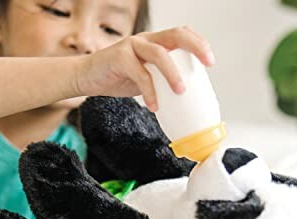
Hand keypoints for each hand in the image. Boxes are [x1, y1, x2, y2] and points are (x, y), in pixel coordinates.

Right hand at [74, 26, 214, 112]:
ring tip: (180, 91)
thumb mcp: (143, 78)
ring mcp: (131, 47)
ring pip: (159, 53)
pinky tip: (153, 106)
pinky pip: (140, 74)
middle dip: (195, 47)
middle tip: (207, 63)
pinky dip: (149, 91)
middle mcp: (145, 40)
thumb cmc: (116, 77)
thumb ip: (160, 80)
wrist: (86, 77)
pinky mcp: (119, 58)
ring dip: (173, 73)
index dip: (198, 44)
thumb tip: (182, 99)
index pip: (181, 34)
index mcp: (154, 43)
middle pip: (176, 35)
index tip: (210, 61)